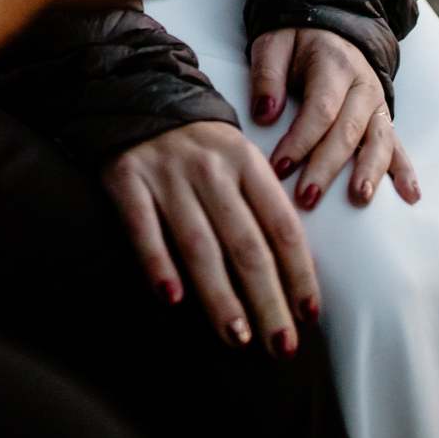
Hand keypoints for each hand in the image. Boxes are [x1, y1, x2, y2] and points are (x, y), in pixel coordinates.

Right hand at [105, 121, 318, 356]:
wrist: (138, 91)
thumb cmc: (200, 142)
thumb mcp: (240, 157)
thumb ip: (262, 203)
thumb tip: (295, 267)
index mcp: (247, 163)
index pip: (282, 225)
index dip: (299, 271)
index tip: (311, 313)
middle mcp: (212, 170)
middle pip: (246, 245)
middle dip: (268, 299)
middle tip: (282, 345)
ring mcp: (168, 176)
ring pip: (200, 245)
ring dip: (221, 297)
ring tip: (239, 337)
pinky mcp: (127, 180)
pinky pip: (145, 229)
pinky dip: (158, 264)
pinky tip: (172, 299)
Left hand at [250, 29, 420, 210]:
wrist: (332, 26)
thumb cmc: (297, 42)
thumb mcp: (273, 44)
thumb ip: (267, 75)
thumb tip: (265, 114)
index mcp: (334, 64)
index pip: (321, 107)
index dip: (301, 139)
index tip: (278, 167)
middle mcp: (362, 84)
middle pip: (349, 130)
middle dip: (327, 166)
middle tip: (307, 197)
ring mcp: (376, 103)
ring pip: (379, 140)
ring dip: (370, 171)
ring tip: (359, 199)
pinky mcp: (382, 118)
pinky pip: (397, 145)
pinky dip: (405, 170)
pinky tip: (410, 196)